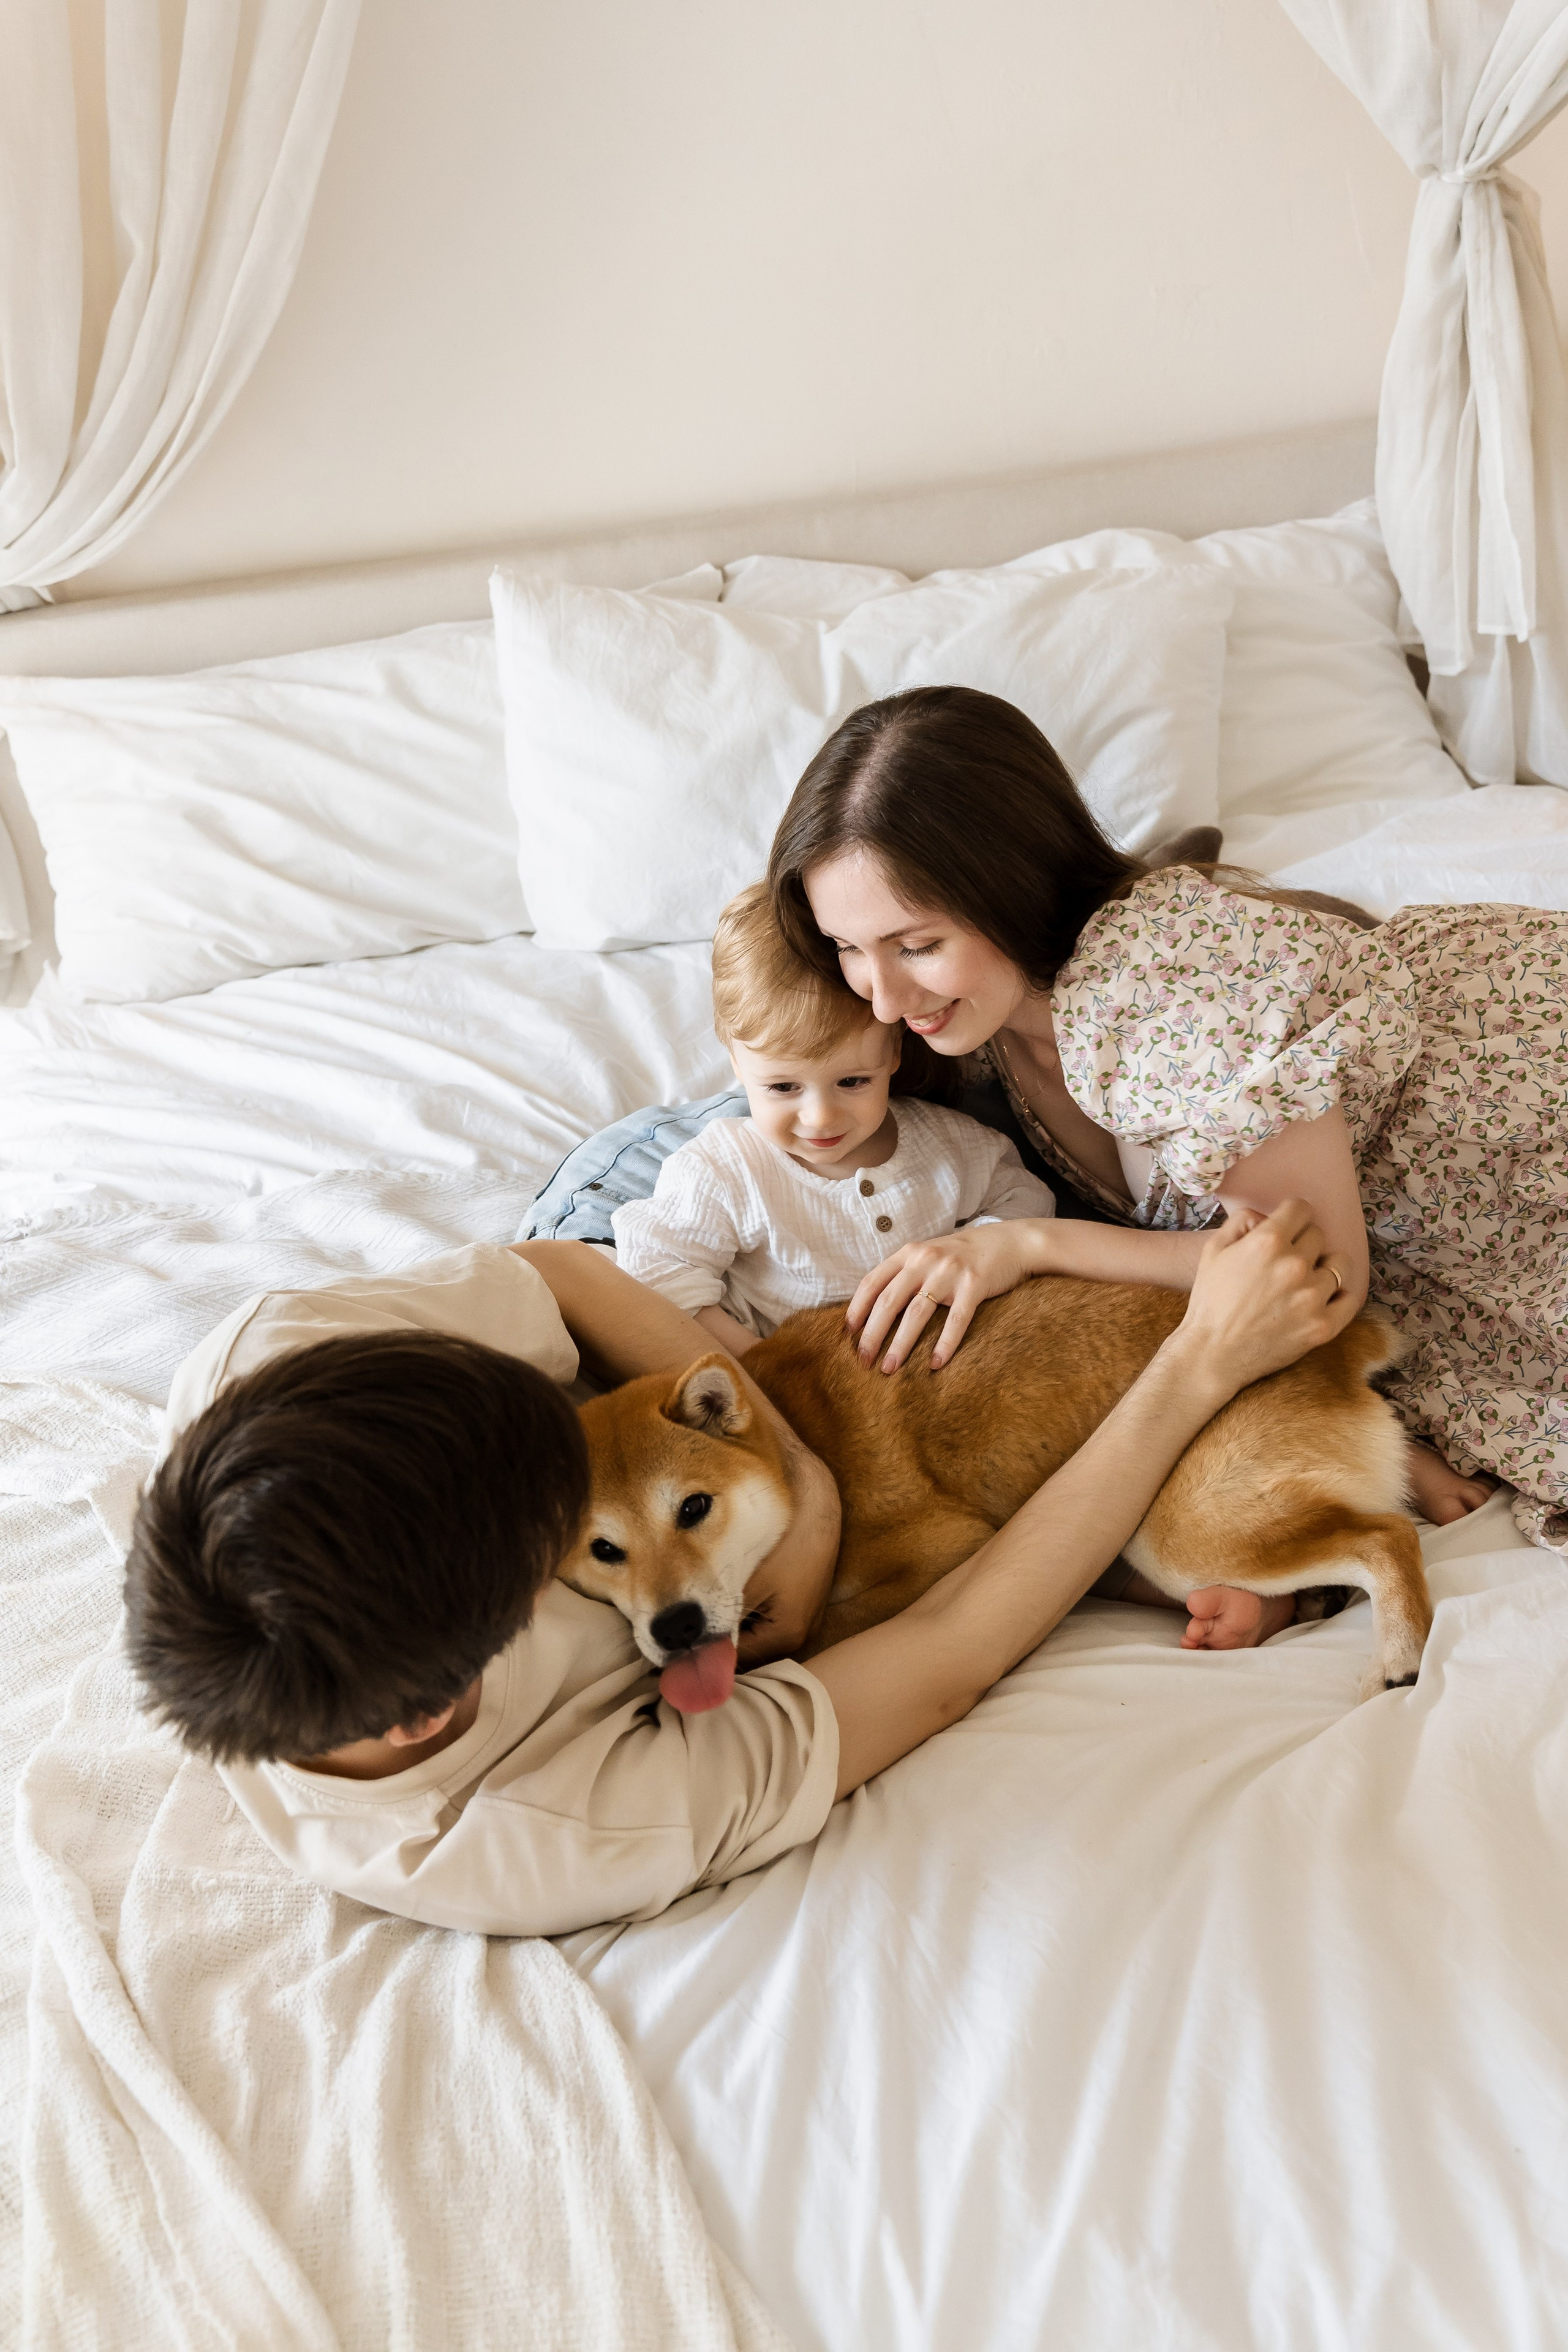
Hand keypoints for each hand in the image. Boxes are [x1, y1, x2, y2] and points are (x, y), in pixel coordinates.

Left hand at [845, 1219, 1050, 1371]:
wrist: (1008, 1243)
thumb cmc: (962, 1255)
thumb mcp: (927, 1255)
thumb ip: (904, 1273)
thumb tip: (875, 1308)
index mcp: (908, 1253)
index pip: (872, 1282)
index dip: (857, 1309)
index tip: (847, 1335)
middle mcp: (924, 1260)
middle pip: (889, 1301)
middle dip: (872, 1334)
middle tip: (863, 1360)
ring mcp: (950, 1272)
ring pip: (917, 1313)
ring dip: (901, 1344)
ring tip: (890, 1368)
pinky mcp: (975, 1285)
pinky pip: (957, 1320)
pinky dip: (945, 1344)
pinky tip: (935, 1365)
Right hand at [1172, 1199, 1352, 1397]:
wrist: (1212, 1354)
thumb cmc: (1210, 1300)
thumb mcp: (1213, 1250)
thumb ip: (1242, 1221)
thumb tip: (1267, 1215)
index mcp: (1267, 1242)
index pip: (1301, 1208)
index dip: (1292, 1216)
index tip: (1288, 1227)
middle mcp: (1294, 1265)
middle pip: (1318, 1235)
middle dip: (1303, 1243)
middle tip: (1287, 1260)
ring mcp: (1312, 1296)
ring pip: (1339, 1264)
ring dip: (1324, 1266)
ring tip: (1308, 1279)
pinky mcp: (1323, 1325)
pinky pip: (1350, 1298)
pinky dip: (1340, 1295)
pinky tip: (1325, 1297)